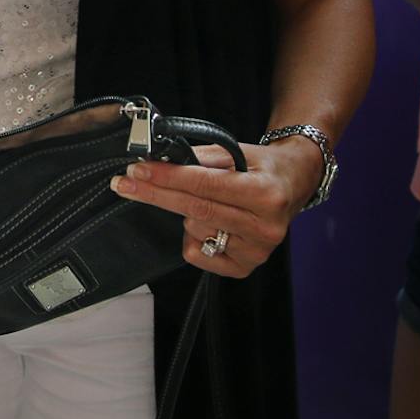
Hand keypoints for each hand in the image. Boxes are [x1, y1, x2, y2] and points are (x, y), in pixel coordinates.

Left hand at [110, 137, 316, 278]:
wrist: (294, 184)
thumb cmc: (262, 167)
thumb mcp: (237, 152)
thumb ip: (201, 158)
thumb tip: (160, 161)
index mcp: (265, 194)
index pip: (204, 185)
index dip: (167, 177)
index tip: (138, 171)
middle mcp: (265, 227)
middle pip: (195, 209)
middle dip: (156, 194)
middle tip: (125, 183)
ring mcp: (256, 251)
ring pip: (195, 231)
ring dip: (186, 213)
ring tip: (207, 200)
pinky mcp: (245, 267)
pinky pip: (198, 255)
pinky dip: (193, 238)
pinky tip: (209, 224)